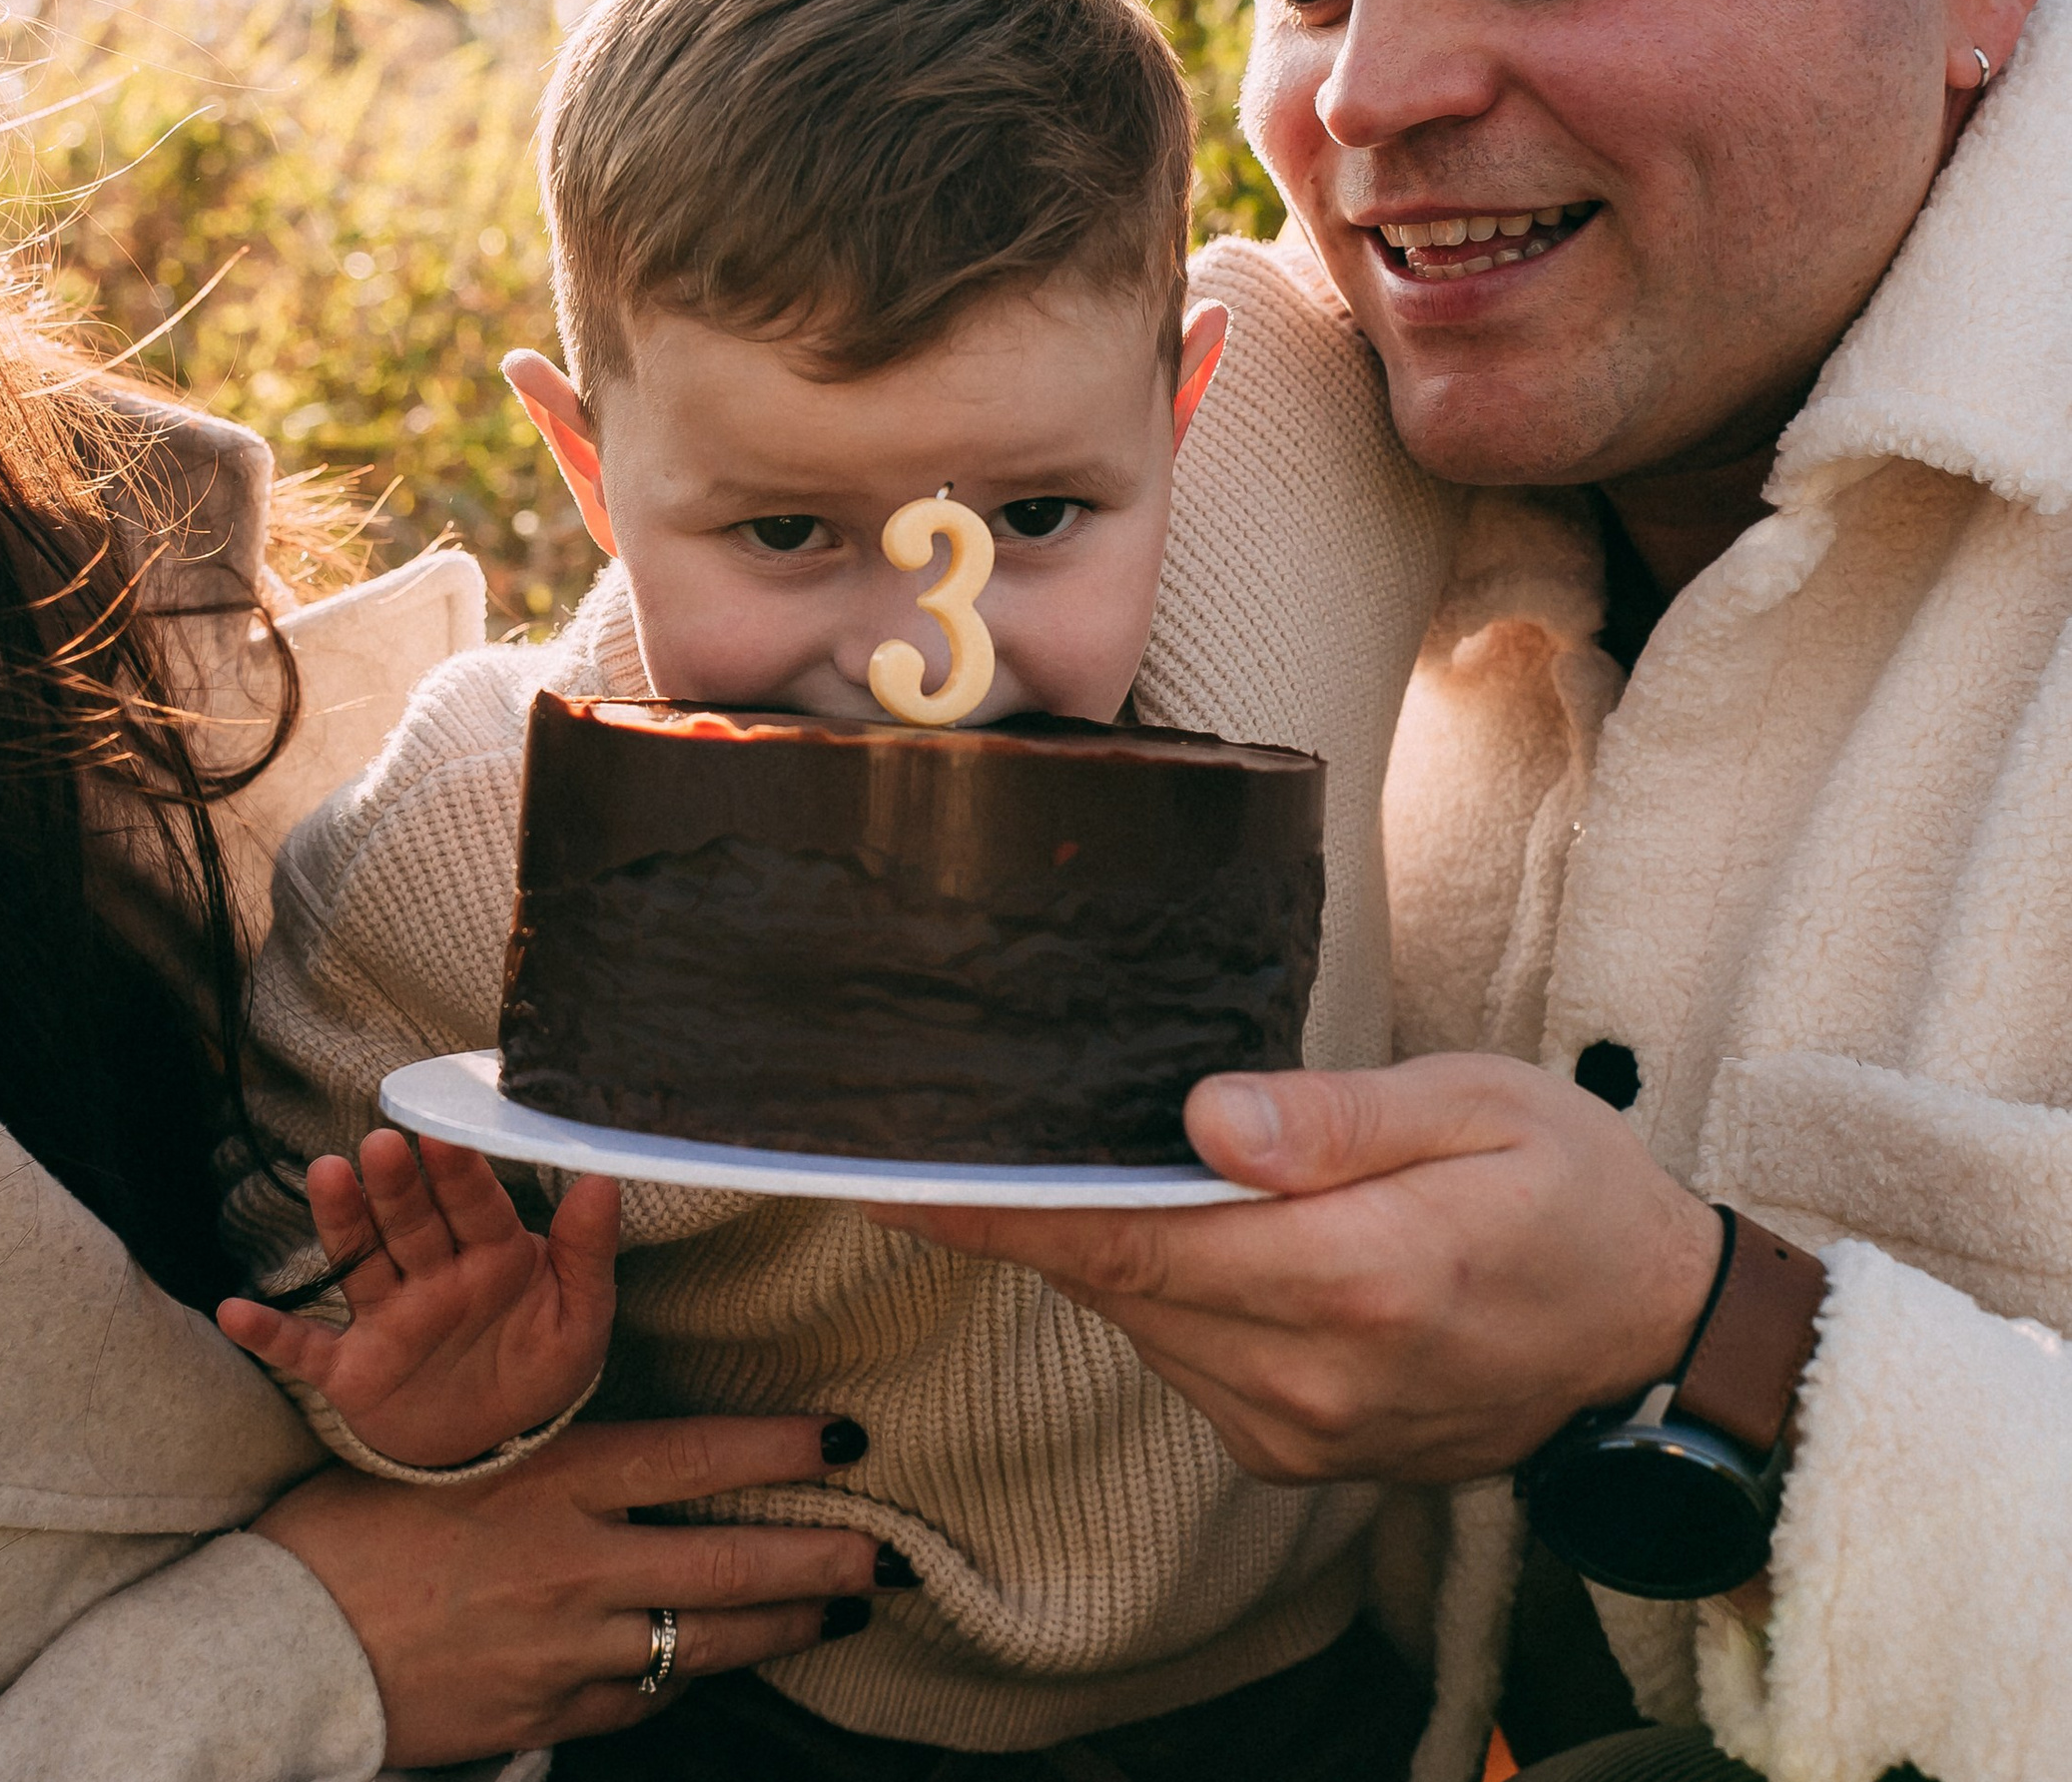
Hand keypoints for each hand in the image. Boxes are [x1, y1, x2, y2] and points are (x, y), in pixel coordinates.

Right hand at [219, 1131, 619, 1467]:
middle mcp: (434, 1277)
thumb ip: (587, 1253)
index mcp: (493, 1257)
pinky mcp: (352, 1369)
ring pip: (361, 1262)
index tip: (444, 1137)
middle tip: (381, 1146)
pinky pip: (306, 1350)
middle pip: (412, 1223)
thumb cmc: (536, 1366)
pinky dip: (271, 1335)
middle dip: (398, 1186)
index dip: (460, 1175)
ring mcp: (389, 1318)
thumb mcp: (580, 1318)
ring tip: (327, 1176)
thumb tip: (604, 1180)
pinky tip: (234, 1311)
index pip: (475, 1208)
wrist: (492, 1445)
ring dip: (343, 1223)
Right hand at [253, 1415, 883, 1763]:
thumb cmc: (358, 1519)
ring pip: (706, 1642)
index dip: (782, 1450)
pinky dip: (685, 1678)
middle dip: (821, 1559)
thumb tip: (633, 1445)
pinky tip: (714, 1663)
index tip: (844, 1438)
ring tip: (837, 1612)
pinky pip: (643, 1698)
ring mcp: (569, 1651)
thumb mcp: (463, 1452)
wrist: (285, 1638)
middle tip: (886, 1551)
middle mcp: (579, 1563)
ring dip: (782, 1628)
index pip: (701, 1457)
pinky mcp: (548, 1716)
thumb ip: (555, 1454)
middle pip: (732, 1564)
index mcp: (557, 1476)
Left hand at [872, 1053, 1722, 1482]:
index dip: (1011, 1214)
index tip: (905, 1183)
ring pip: (1145, 1321)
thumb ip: (1337, 1119)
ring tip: (1072, 1160)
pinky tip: (1182, 1228)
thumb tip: (1202, 1120)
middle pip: (1123, 1280)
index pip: (1137, 1240)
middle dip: (1039, 1211)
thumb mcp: (1479, 1107)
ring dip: (1107, 1247)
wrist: (1653, 1335)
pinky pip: (1186, 1358)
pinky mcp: (1301, 1450)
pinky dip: (1162, 1292)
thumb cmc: (1572, 1191)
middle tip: (953, 1133)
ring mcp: (1305, 1428)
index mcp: (1359, 1278)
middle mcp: (1315, 1375)